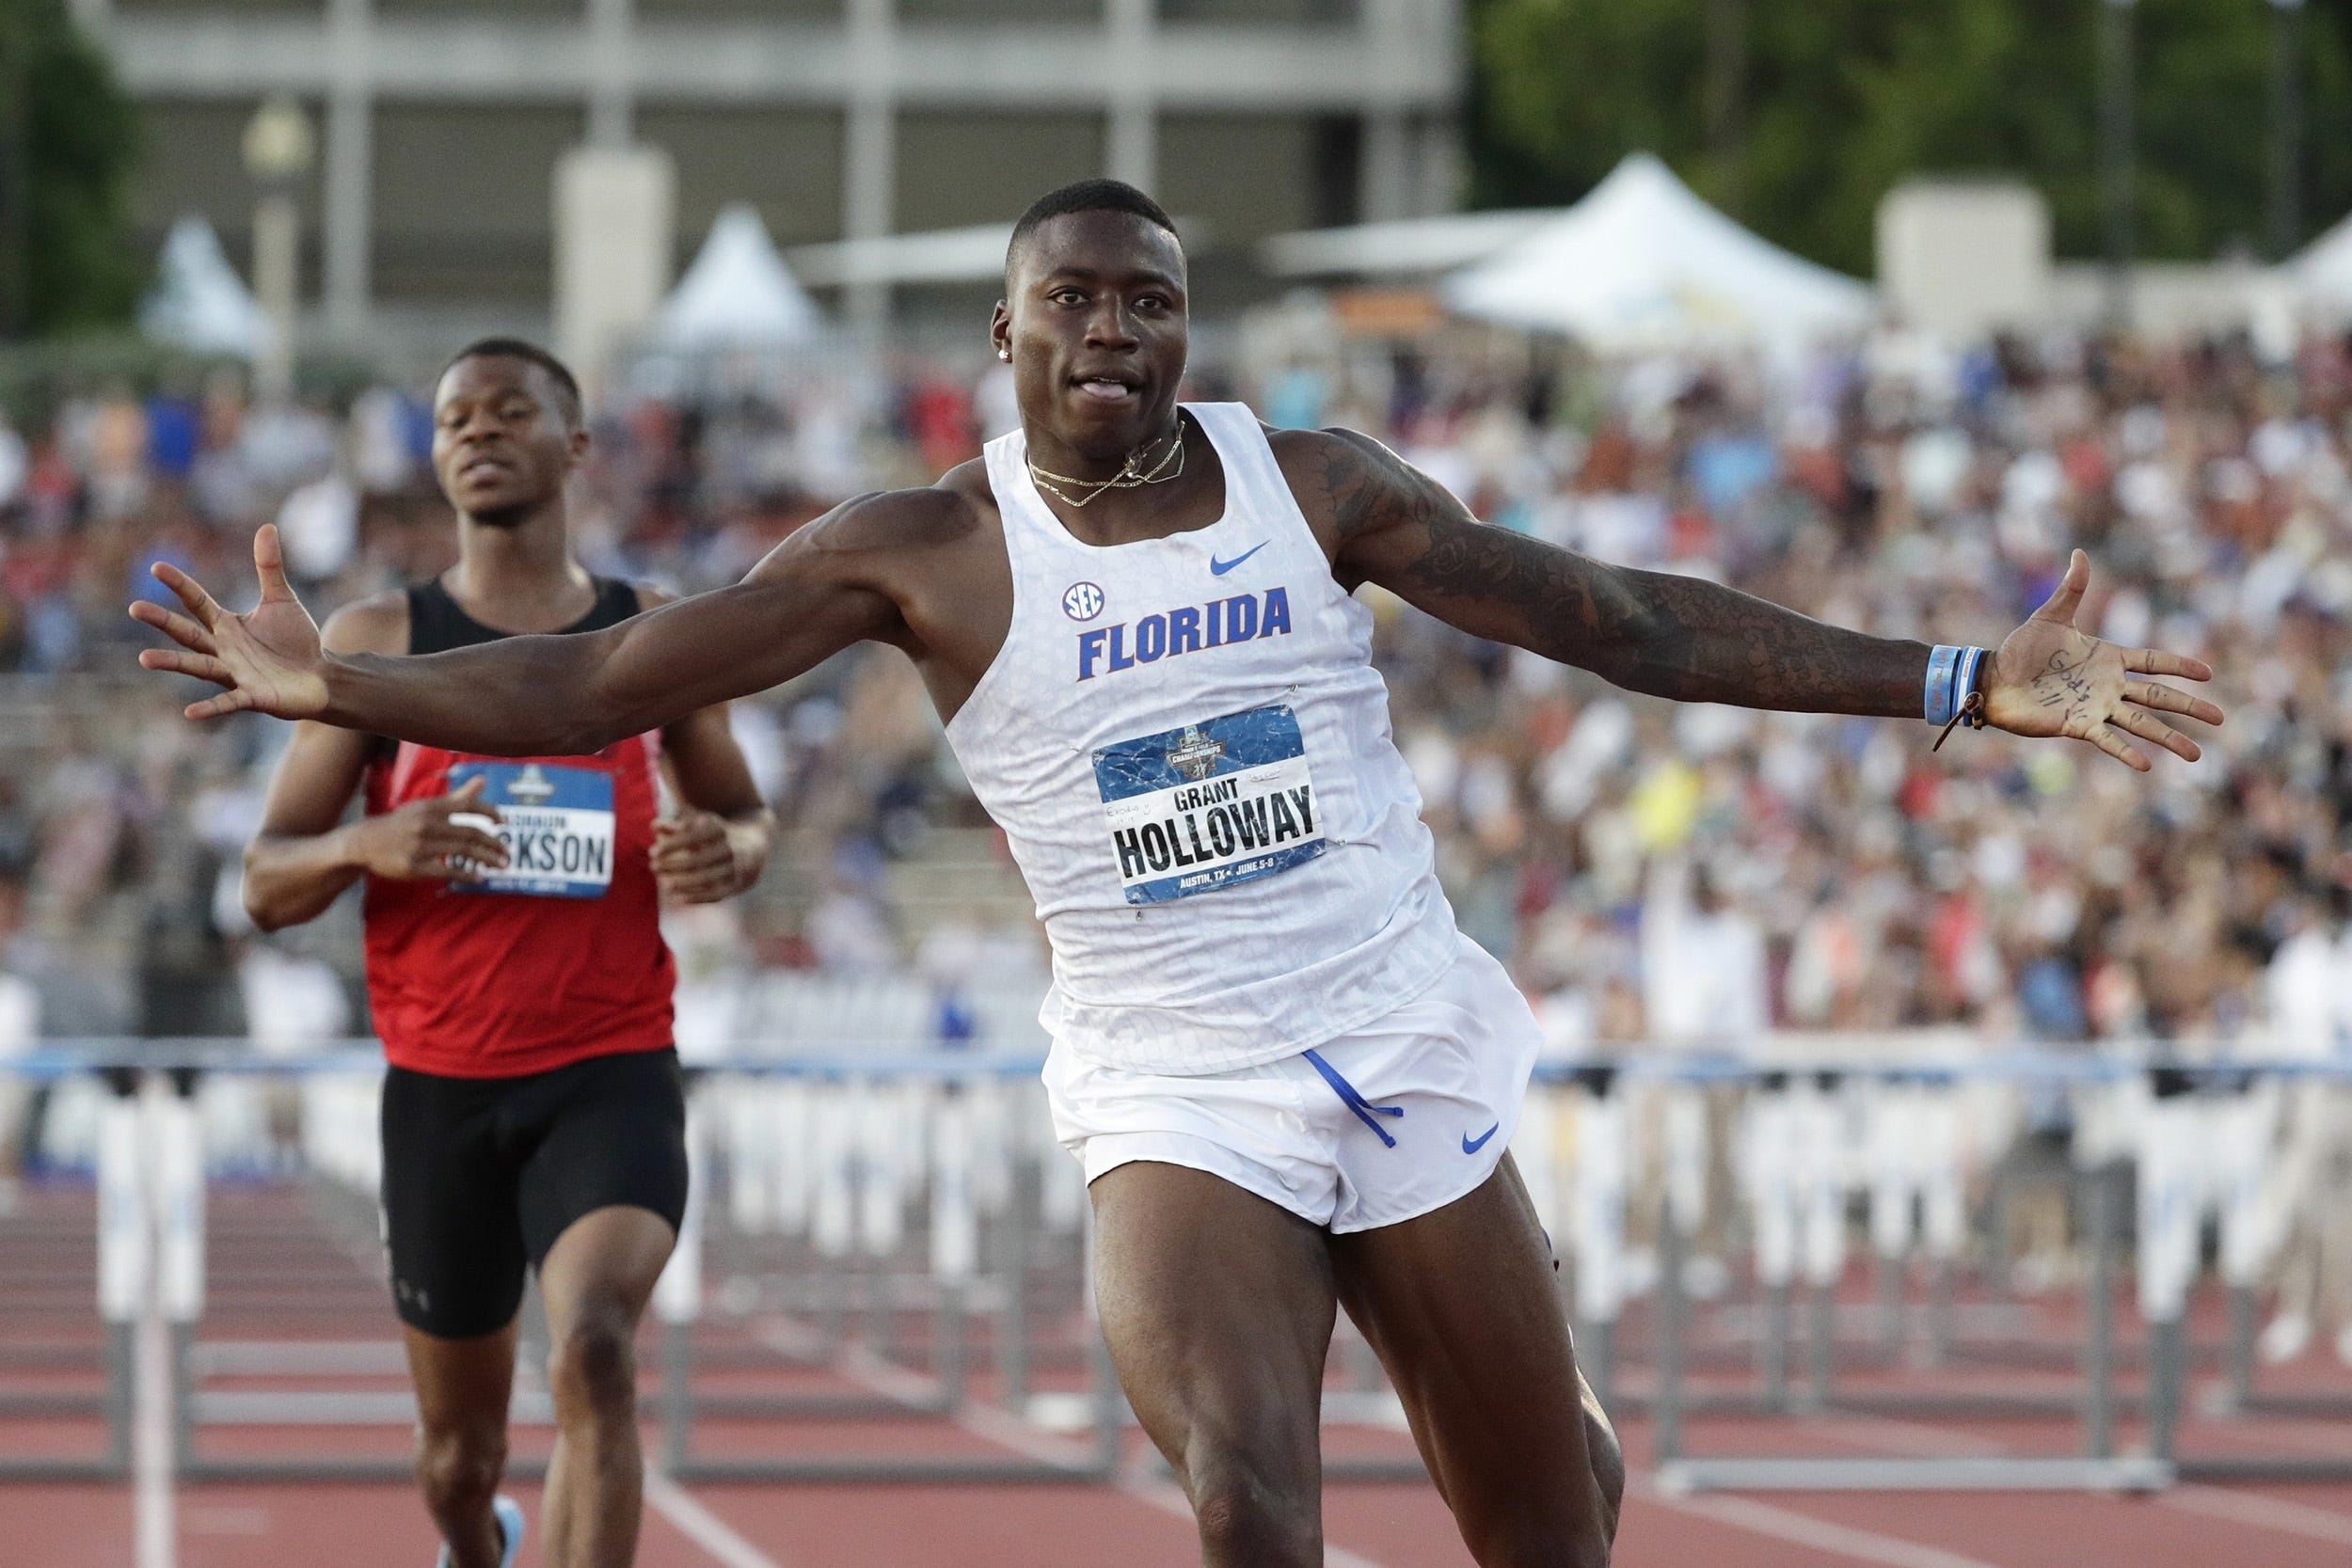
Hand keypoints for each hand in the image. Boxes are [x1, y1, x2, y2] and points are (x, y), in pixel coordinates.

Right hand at [131, 525, 330, 721]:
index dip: (180, 585)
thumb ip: (269, 567)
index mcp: (227, 625)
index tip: (157, 566)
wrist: (320, 677)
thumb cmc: (296, 640)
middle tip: (135, 607)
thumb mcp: (282, 599)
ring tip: (144, 658)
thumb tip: (267, 526)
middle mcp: (224, 649)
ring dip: (173, 662)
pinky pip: (228, 702)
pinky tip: (189, 713)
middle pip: (188, 633)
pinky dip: (210, 708)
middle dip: (163, 621)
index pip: (197, 601)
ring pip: (199, 666)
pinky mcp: (253, 697)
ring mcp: (235, 674)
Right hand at [348, 776, 509, 881]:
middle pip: (471, 833)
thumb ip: (457, 797)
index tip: (505, 823)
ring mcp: (420, 846)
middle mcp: (427, 824)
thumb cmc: (401, 823)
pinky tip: (479, 878)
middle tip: (507, 852)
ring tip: (501, 865)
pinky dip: (466, 875)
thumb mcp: (425, 806)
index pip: (469, 806)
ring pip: (463, 852)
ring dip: (487, 859)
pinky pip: (447, 871)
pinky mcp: (414, 866)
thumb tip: (483, 780)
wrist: (364, 843)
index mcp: (431, 807)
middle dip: (494, 843)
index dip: (491, 813)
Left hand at [653, 809, 760, 905]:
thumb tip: (653, 825)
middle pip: (698, 860)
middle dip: (673, 865)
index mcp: (721, 830)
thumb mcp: (701, 826)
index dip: (672, 846)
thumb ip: (677, 827)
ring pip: (707, 878)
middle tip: (653, 867)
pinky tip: (678, 898)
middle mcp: (731, 849)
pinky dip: (697, 897)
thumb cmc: (719, 834)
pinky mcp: (739, 884)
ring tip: (664, 884)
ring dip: (683, 883)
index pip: (693, 837)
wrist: (756, 844)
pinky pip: (716, 894)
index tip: (652, 852)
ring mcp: (737, 868)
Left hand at [1981, 550, 2225, 770]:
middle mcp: (2109, 685)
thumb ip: (2072, 589)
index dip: (2180, 666)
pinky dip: (2125, 752)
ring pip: (2141, 723)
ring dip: (2168, 738)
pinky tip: (2147, 765)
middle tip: (2221, 718)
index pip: (2154, 662)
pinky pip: (2107, 740)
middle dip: (2189, 706)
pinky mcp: (2077, 724)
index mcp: (2108, 659)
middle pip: (2159, 696)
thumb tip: (2080, 553)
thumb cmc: (2021, 649)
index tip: (2208, 674)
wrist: (1993, 679)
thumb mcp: (2050, 616)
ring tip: (2196, 755)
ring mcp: (2096, 707)